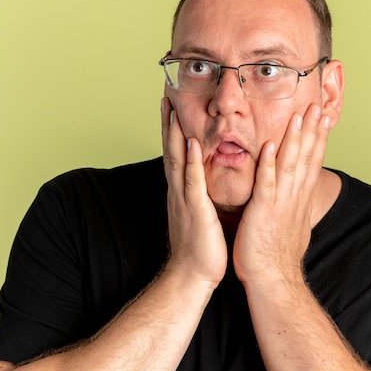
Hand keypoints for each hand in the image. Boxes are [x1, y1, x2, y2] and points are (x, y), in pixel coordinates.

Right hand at [161, 98, 227, 285]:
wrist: (192, 276)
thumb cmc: (200, 247)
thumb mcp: (200, 214)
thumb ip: (199, 194)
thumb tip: (204, 181)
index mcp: (182, 191)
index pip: (175, 153)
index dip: (172, 129)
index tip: (171, 105)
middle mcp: (178, 191)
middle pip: (171, 149)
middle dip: (168, 122)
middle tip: (165, 95)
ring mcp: (184, 199)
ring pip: (178, 159)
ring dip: (175, 134)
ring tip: (172, 108)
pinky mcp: (195, 210)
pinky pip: (193, 181)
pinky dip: (192, 161)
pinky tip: (192, 142)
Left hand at [233, 104, 331, 284]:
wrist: (273, 280)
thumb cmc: (277, 255)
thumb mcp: (292, 225)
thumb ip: (294, 205)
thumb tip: (298, 196)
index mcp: (299, 199)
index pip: (311, 163)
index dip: (317, 139)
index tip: (322, 118)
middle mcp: (294, 197)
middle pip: (306, 158)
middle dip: (312, 130)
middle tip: (317, 105)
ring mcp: (280, 203)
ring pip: (289, 165)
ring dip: (294, 140)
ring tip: (298, 115)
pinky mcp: (264, 211)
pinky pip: (267, 184)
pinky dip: (269, 165)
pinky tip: (270, 146)